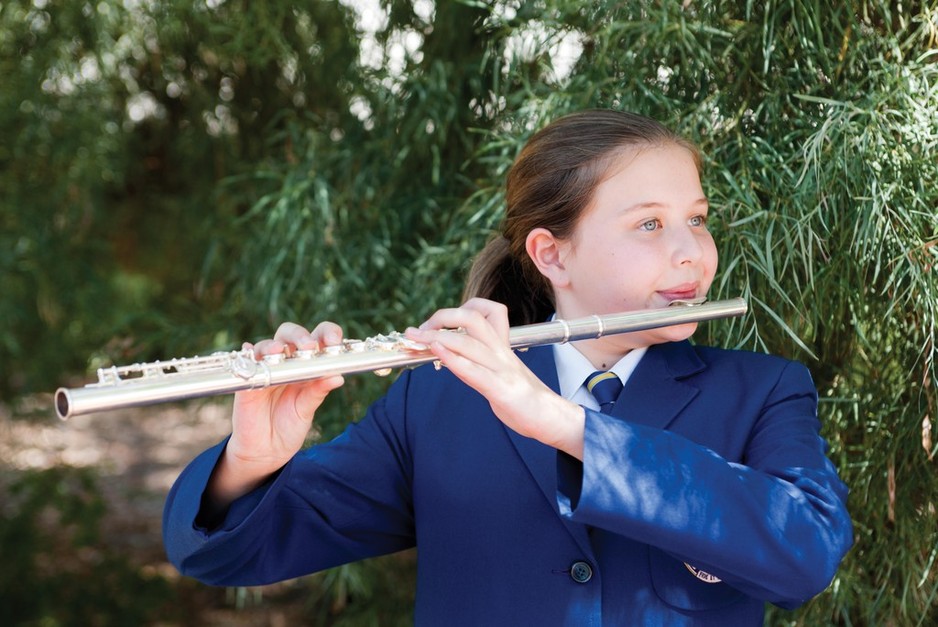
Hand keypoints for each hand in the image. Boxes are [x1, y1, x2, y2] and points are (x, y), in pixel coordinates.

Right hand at [208, 321, 345, 506]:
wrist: (266, 451)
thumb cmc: (289, 425)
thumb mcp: (306, 410)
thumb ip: (318, 392)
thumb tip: (338, 377)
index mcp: (306, 365)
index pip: (318, 339)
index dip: (327, 334)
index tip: (335, 342)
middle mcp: (285, 362)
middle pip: (290, 334)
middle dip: (300, 335)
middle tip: (309, 347)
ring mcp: (265, 370)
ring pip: (266, 346)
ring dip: (273, 345)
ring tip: (279, 351)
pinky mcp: (246, 382)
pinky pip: (244, 364)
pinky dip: (247, 355)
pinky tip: (249, 351)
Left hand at [406, 298, 584, 458]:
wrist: (551, 417)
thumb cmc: (522, 395)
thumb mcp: (498, 370)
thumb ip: (477, 359)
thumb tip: (449, 353)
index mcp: (501, 345)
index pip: (484, 310)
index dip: (455, 311)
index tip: (431, 324)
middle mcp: (501, 351)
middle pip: (473, 318)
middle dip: (442, 317)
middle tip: (418, 330)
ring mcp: (502, 369)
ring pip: (470, 342)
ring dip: (438, 337)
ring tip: (417, 337)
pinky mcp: (502, 389)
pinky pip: (475, 371)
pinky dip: (454, 360)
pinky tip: (438, 353)